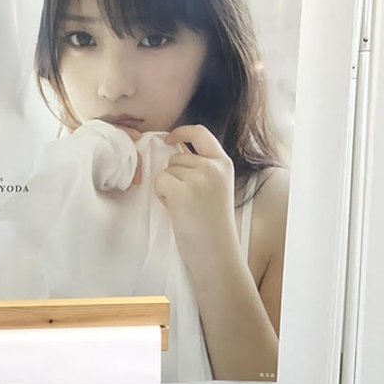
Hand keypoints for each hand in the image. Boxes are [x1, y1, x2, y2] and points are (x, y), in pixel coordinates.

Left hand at [154, 124, 237, 264]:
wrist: (216, 251)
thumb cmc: (213, 226)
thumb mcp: (216, 188)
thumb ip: (203, 170)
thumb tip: (175, 153)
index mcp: (223, 163)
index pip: (200, 133)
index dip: (181, 132)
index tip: (169, 139)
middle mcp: (212, 166)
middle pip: (176, 158)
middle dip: (174, 176)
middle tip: (186, 200)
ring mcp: (198, 178)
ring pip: (166, 171)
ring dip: (167, 188)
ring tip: (183, 207)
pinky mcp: (182, 191)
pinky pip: (159, 181)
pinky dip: (161, 195)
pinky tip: (175, 209)